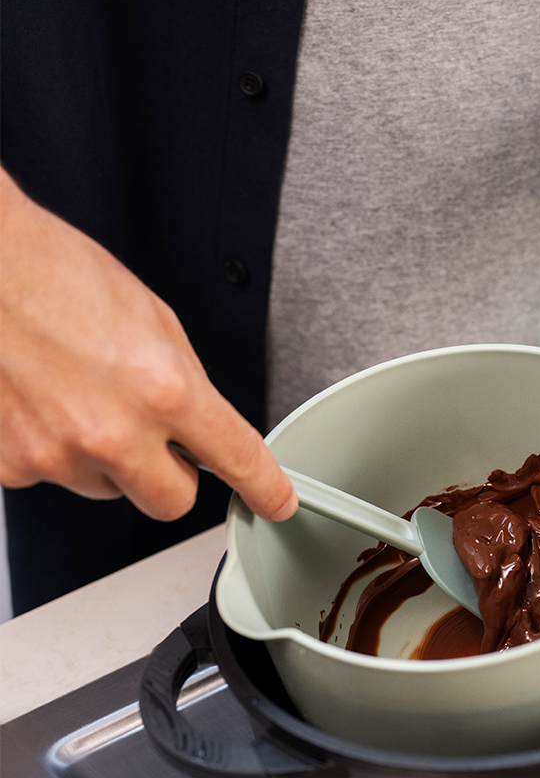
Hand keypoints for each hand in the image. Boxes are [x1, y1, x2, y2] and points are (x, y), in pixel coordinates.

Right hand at [0, 170, 296, 520]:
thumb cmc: (55, 275)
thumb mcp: (153, 322)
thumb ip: (184, 383)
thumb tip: (199, 424)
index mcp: (164, 390)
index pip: (237, 458)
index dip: (265, 488)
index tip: (276, 502)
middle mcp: (114, 432)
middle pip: (172, 502)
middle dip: (172, 477)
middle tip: (155, 439)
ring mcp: (59, 454)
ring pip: (109, 488)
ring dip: (108, 459)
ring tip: (80, 397)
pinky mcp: (12, 465)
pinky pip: (54, 476)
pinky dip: (55, 450)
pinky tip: (44, 403)